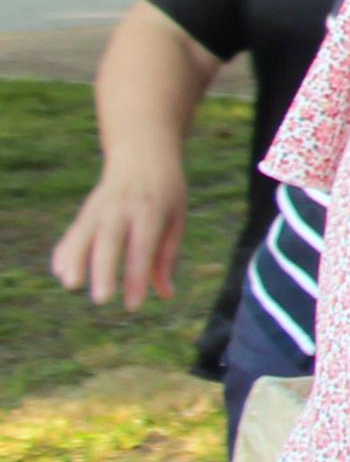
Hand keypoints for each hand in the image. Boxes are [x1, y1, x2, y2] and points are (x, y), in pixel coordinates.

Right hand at [49, 150, 182, 307]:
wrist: (142, 155)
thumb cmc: (165, 193)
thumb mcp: (176, 218)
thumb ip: (168, 257)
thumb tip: (166, 295)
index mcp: (151, 211)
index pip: (143, 248)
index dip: (137, 278)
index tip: (133, 306)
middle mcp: (123, 209)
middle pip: (110, 242)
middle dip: (105, 271)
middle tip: (101, 300)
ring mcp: (100, 208)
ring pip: (84, 235)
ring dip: (76, 260)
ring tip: (71, 285)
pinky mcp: (85, 211)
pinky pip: (73, 232)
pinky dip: (66, 250)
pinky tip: (60, 270)